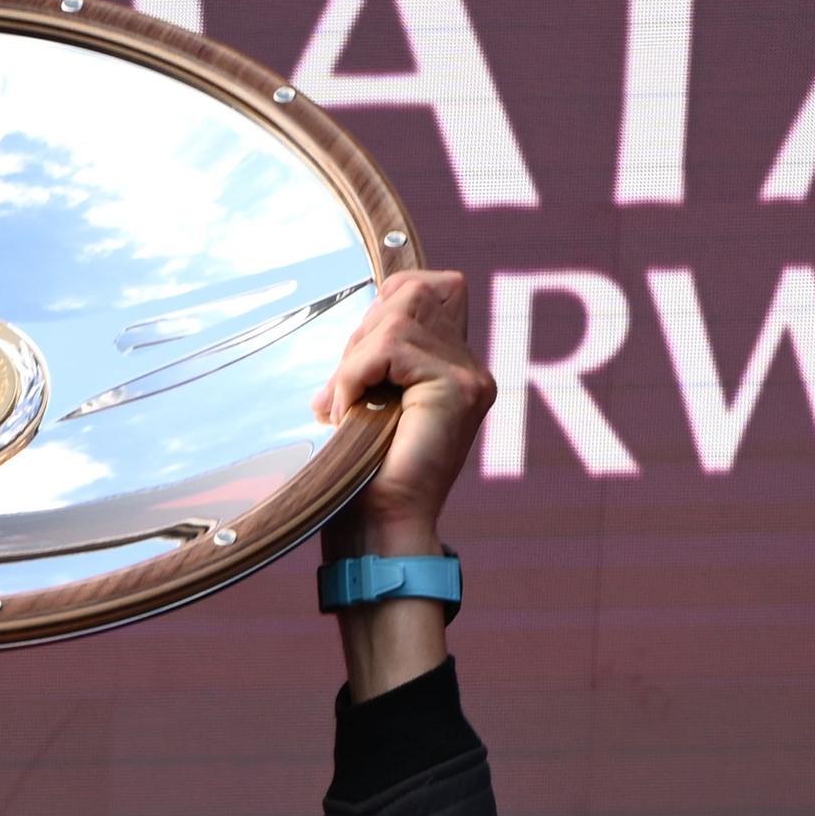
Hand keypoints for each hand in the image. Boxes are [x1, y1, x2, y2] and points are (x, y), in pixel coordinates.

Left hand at [310, 270, 488, 696]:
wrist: (378, 527)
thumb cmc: (364, 473)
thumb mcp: (366, 398)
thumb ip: (371, 359)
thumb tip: (356, 327)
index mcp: (455, 369)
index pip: (431, 288)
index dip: (388, 300)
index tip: (354, 354)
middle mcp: (471, 368)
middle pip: (413, 292)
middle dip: (362, 332)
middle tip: (343, 390)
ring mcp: (470, 376)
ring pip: (396, 320)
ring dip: (353, 361)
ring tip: (344, 407)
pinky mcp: (458, 387)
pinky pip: (390, 346)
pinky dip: (355, 374)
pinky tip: (350, 411)